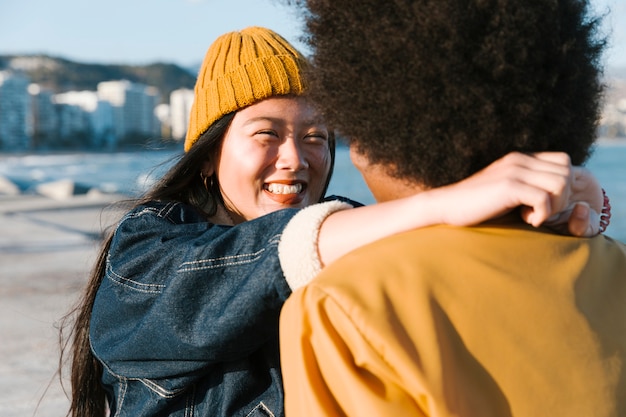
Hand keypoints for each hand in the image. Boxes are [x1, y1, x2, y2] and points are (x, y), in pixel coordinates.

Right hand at [437, 152, 600, 234]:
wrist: (446, 206)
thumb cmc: (476, 206)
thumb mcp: (506, 191)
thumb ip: (527, 185)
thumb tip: (555, 195)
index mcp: (521, 159)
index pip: (564, 161)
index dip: (564, 185)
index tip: (547, 204)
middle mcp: (520, 160)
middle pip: (568, 172)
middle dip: (562, 198)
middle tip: (541, 212)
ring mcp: (514, 171)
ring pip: (561, 184)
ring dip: (553, 206)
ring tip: (533, 216)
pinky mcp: (508, 186)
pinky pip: (544, 198)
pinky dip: (541, 214)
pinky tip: (525, 220)